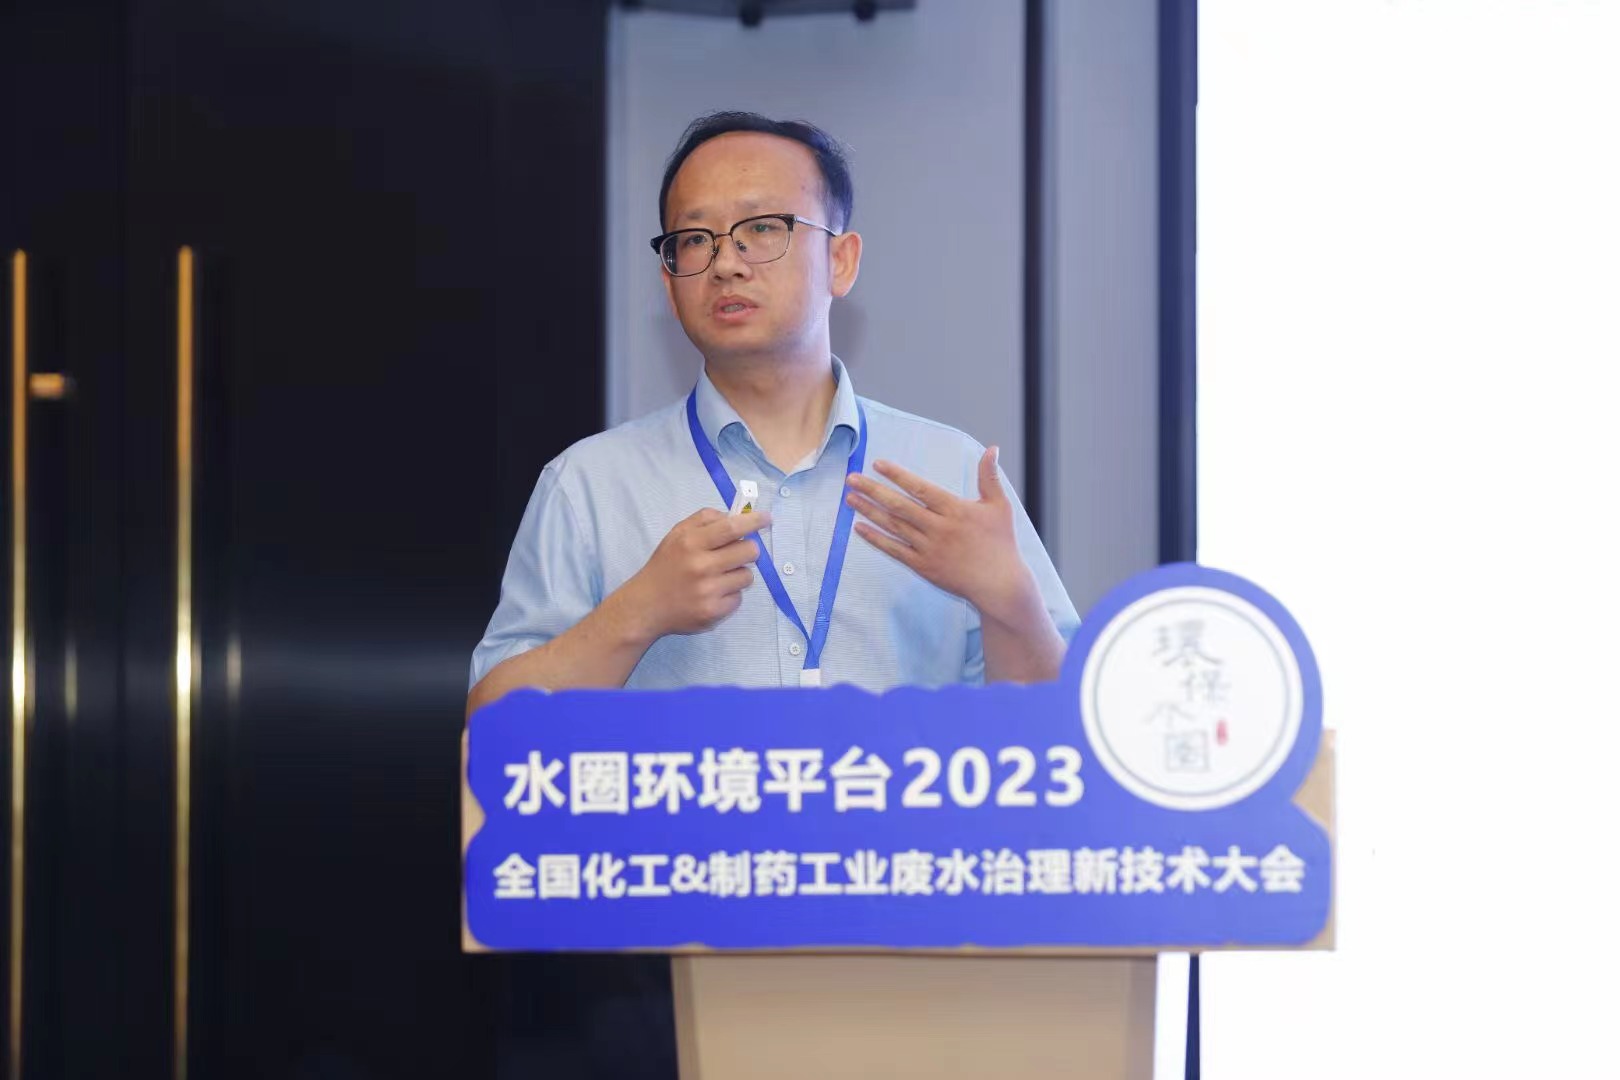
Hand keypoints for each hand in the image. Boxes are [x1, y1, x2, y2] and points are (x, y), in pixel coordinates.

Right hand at [625, 508, 768, 638]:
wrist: (646, 606)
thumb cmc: (665, 566)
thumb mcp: (676, 535)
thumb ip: (704, 519)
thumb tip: (735, 516)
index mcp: (691, 543)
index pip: (731, 527)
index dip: (753, 521)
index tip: (766, 518)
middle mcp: (701, 566)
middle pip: (749, 551)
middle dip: (748, 550)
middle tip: (736, 553)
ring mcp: (709, 591)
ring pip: (747, 576)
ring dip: (738, 574)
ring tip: (718, 577)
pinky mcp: (714, 612)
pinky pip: (739, 598)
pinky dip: (730, 595)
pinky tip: (713, 594)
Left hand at [845, 447, 1035, 624]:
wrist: (1000, 584)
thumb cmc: (1001, 544)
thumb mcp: (999, 506)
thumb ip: (989, 476)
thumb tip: (992, 448)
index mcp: (955, 510)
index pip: (920, 488)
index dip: (898, 475)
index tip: (878, 464)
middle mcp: (938, 528)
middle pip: (899, 506)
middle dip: (873, 490)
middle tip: (851, 478)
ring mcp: (929, 548)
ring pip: (893, 526)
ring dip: (869, 511)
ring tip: (849, 498)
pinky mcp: (923, 566)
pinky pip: (894, 550)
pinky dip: (876, 539)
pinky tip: (859, 527)